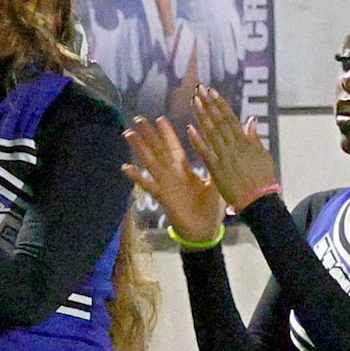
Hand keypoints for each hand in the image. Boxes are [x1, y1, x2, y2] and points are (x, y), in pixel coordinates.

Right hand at [122, 115, 228, 242]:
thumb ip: (215, 168)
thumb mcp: (216, 185)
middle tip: (138, 119)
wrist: (205, 231)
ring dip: (139, 148)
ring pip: (150, 162)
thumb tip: (223, 151)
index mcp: (185, 170)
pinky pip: (147, 185)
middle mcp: (172, 175)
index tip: (160, 119)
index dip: (167, 134)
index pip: (174, 147)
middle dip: (148, 135)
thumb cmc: (212, 209)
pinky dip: (136, 177)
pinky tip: (125, 167)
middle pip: (158, 150)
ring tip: (128, 134)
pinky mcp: (162, 196)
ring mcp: (165, 185)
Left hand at [185, 86, 279, 206]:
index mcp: (245, 142)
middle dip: (208, 103)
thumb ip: (254, 137)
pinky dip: (198, 141)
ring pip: (211, 132)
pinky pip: (205, 153)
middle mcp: (234, 146)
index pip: (230, 118)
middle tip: (198, 89)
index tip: (211, 91)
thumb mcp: (263, 155)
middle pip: (219, 121)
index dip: (220, 103)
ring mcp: (225, 157)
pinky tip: (189, 128)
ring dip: (202, 115)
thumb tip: (252, 120)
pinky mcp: (217, 170)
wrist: (259, 201)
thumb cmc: (263, 180)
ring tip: (193, 101)